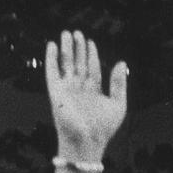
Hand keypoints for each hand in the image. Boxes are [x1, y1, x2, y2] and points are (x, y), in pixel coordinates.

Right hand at [45, 29, 127, 162]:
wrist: (87, 140)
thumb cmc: (104, 127)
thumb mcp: (118, 104)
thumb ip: (118, 83)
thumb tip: (121, 62)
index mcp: (94, 91)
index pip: (92, 68)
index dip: (91, 54)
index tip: (90, 41)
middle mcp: (80, 88)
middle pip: (79, 63)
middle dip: (78, 48)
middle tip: (77, 32)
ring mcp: (67, 89)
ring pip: (66, 64)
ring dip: (66, 48)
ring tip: (66, 33)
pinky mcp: (55, 91)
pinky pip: (52, 71)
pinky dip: (51, 58)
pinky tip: (52, 46)